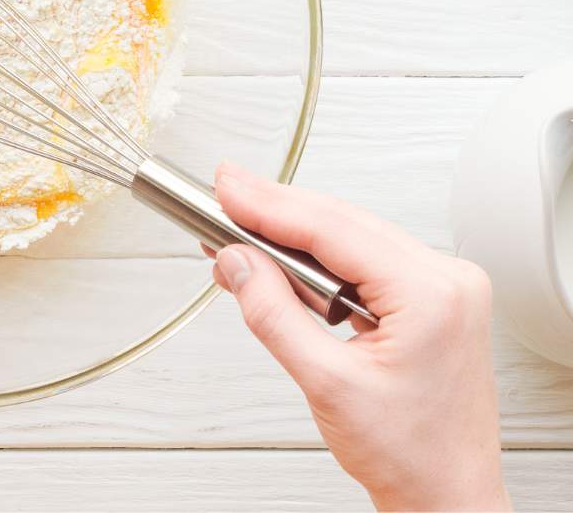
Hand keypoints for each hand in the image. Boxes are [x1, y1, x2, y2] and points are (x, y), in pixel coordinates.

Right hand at [210, 162, 507, 511]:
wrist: (447, 495)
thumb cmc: (410, 454)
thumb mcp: (326, 384)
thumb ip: (274, 314)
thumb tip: (239, 262)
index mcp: (431, 294)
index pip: (334, 230)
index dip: (271, 205)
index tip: (227, 189)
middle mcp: (447, 280)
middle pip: (343, 223)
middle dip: (277, 209)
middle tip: (224, 193)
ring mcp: (444, 286)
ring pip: (352, 235)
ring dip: (294, 231)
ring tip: (239, 228)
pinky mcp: (432, 297)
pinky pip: (366, 258)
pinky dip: (319, 256)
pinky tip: (281, 257)